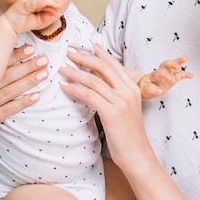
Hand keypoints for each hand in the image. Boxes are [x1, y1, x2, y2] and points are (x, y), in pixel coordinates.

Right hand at [0, 45, 47, 136]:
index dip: (14, 55)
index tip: (30, 48)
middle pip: (4, 77)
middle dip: (26, 67)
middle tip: (43, 60)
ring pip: (7, 93)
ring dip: (27, 82)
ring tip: (43, 74)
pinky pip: (6, 111)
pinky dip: (22, 103)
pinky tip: (36, 96)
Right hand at [3, 0, 61, 34]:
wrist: (10, 26)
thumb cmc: (23, 22)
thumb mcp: (39, 20)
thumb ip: (47, 16)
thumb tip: (57, 13)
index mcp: (33, 0)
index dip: (54, 1)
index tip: (61, 5)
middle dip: (54, 0)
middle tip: (61, 4)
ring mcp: (25, 0)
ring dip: (49, 1)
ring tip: (56, 5)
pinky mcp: (21, 4)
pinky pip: (31, 2)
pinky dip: (38, 2)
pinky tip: (45, 3)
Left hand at [59, 43, 151, 167]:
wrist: (138, 155)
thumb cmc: (128, 135)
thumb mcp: (125, 110)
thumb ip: (114, 95)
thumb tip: (95, 84)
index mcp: (134, 89)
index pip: (114, 65)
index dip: (100, 53)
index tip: (87, 44)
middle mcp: (129, 92)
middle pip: (104, 67)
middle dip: (85, 57)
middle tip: (69, 51)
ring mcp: (121, 102)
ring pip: (94, 80)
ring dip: (75, 72)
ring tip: (61, 68)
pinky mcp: (112, 113)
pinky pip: (89, 96)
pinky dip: (75, 89)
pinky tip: (64, 86)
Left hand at [138, 56, 192, 99]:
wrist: (146, 86)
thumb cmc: (145, 87)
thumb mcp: (145, 90)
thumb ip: (151, 90)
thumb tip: (158, 91)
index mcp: (153, 76)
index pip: (158, 74)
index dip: (162, 77)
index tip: (165, 83)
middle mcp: (161, 72)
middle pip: (165, 65)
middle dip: (171, 64)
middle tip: (176, 67)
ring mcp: (167, 74)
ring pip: (172, 65)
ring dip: (178, 61)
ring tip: (184, 58)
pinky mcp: (173, 78)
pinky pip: (180, 75)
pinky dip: (185, 74)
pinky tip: (191, 75)